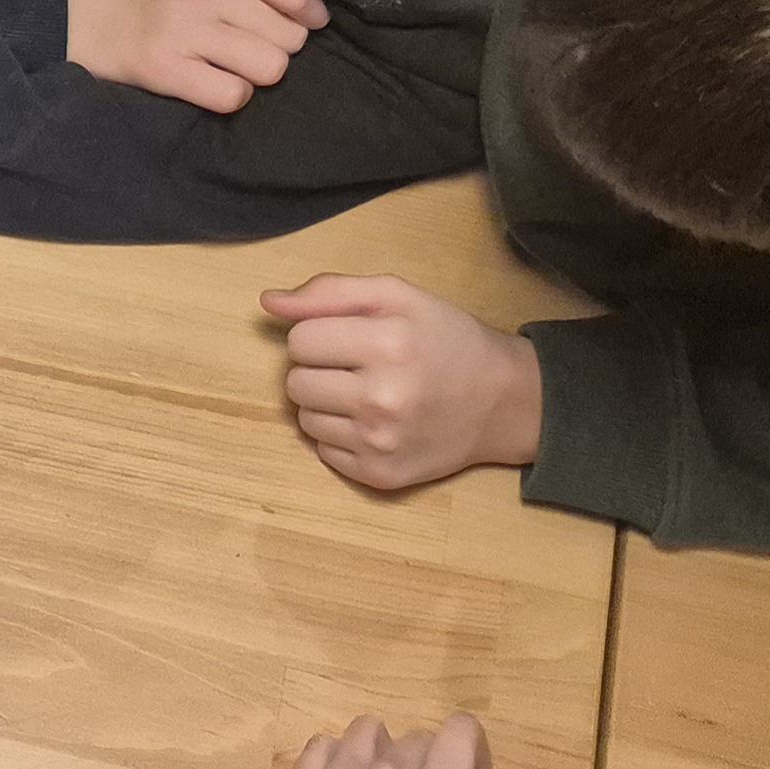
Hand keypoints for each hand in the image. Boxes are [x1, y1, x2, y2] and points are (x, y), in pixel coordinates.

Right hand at [65, 0, 325, 112]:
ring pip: (268, 67)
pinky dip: (229, 96)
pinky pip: (232, 95)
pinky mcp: (165, 68)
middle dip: (277, 51)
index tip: (306, 30)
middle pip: (287, 37)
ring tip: (231, 69)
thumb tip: (307, 14)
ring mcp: (185, 29)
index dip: (309, 20)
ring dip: (255, 76)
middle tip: (250, 52)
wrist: (68, 6)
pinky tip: (210, 85)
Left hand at [265, 276, 542, 490]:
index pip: (299, 341)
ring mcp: (380, 442)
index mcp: (388, 344)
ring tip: (365, 393)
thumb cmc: (445, 339)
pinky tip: (373, 422)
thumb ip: (330, 292)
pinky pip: (322, 450)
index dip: (318, 334)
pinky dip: (339, 434)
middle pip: (295, 383)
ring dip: (325, 403)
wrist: (501, 401)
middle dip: (318, 370)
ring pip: (304, 419)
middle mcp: (382, 397)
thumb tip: (269, 303)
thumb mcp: (398, 296)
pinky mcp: (379, 476)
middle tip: (357, 366)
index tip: (349, 337)